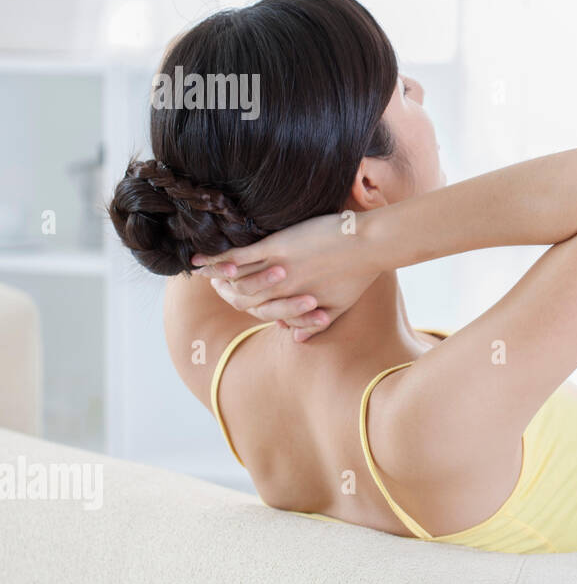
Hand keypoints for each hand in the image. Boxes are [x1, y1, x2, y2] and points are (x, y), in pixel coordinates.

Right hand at [191, 212, 379, 341]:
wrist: (370, 245)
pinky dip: (217, 258)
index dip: (246, 307)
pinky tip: (200, 256)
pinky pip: (238, 256)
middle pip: (244, 298)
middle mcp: (282, 291)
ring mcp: (276, 269)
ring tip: (199, 269)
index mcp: (296, 304)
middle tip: (210, 283)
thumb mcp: (339, 306)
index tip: (234, 298)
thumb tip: (294, 338)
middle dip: (226, 292)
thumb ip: (315, 323)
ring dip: (217, 275)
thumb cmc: (360, 275)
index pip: (262, 313)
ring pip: (237, 278)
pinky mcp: (275, 247)